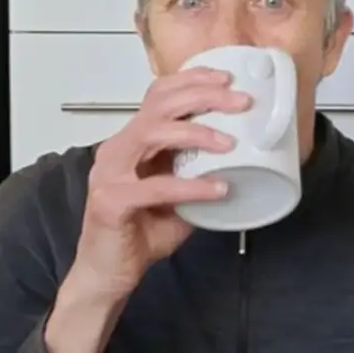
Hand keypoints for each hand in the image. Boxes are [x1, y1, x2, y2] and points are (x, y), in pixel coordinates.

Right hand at [70, 67, 248, 301]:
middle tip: (240, 102)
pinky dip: (191, 186)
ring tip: (230, 142)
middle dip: (203, 96)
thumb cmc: (141, 231)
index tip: (227, 78)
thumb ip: (199, 171)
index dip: (191, 80)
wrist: (109, 274)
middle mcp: (117, 149)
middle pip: (159, 105)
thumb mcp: (179, 193)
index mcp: (132, 141)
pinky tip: (218, 190)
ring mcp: (110, 174)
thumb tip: (244, 157)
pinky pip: (155, 187)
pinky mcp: (110, 201)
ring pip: (152, 132)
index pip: (158, 95)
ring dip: (196, 132)